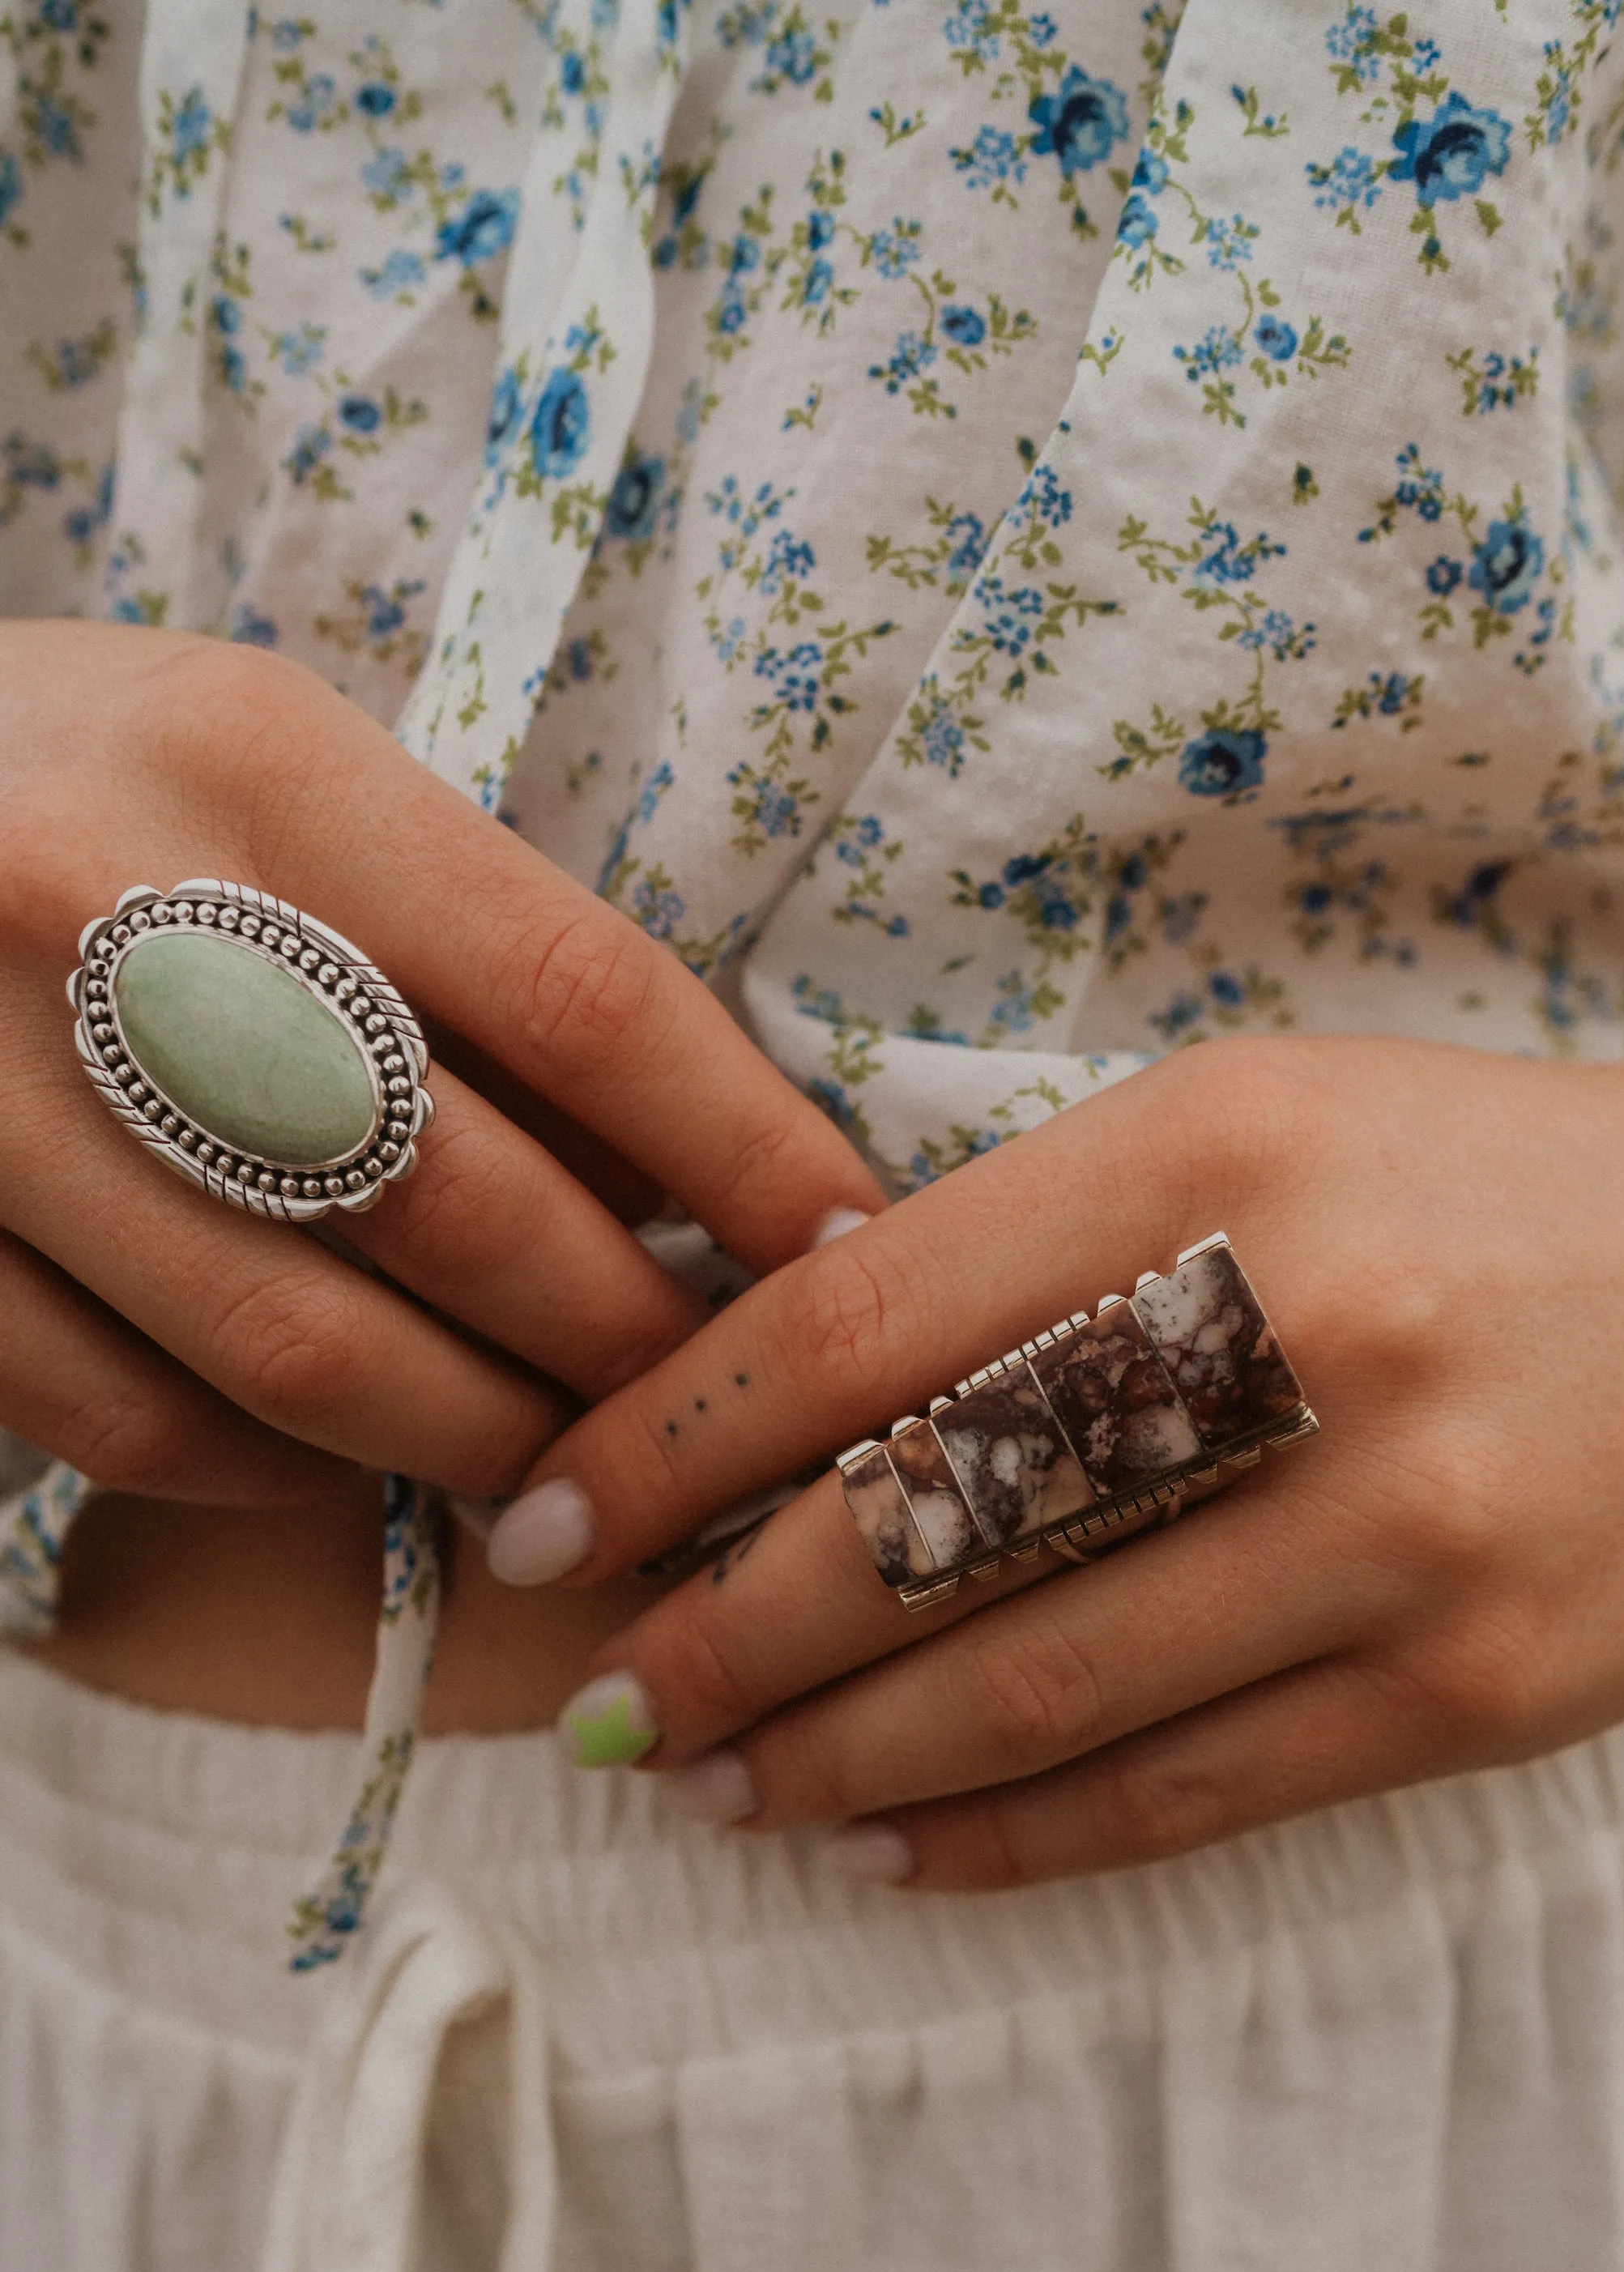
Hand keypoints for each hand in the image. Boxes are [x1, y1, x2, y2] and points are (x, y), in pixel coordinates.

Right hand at [0, 622, 879, 1505]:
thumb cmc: (88, 781)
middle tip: (715, 1390)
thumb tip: (688, 1181)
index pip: (574, 992)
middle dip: (625, 1334)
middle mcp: (102, 910)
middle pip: (453, 1202)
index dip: (742, 1149)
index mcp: (248, 759)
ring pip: (298, 1349)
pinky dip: (279, 1471)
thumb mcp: (276, 773)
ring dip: (477, 1435)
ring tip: (571, 1455)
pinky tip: (357, 1459)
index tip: (847, 1244)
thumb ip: (465, 948)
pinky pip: (137, 1418)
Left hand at [475, 1023, 1623, 1885]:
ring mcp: (1406, 1529)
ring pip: (1036, 1686)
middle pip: (921, 1524)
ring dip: (837, 1761)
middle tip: (609, 1702)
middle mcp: (1313, 1328)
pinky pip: (1185, 1796)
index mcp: (1221, 1147)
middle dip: (719, 1636)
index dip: (665, 1444)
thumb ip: (1032, 1233)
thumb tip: (768, 1378)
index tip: (545, 1522)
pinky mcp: (1480, 1690)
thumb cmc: (1483, 1189)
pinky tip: (899, 1854)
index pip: (858, 1322)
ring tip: (722, 1790)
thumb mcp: (1256, 1119)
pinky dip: (1011, 1840)